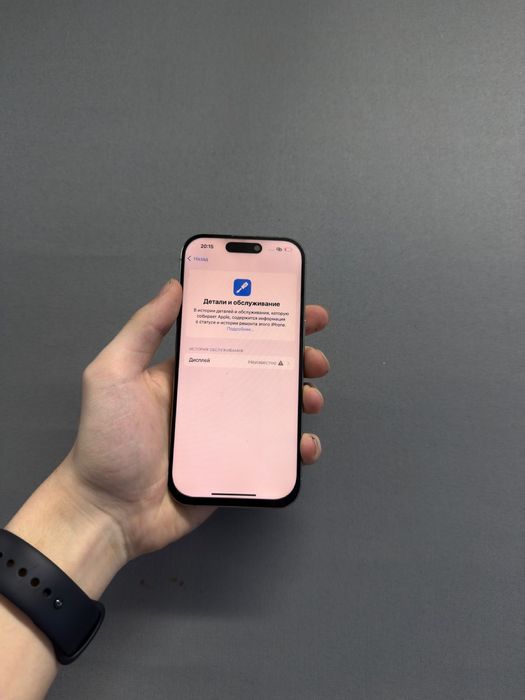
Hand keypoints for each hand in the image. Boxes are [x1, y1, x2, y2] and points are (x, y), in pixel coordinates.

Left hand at [56, 279, 329, 563]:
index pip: (235, 336)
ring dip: (303, 398)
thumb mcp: (114, 374)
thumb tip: (175, 285)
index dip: (268, 320)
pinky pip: (276, 451)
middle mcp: (211, 397)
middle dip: (298, 358)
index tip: (299, 309)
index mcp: (188, 371)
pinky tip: (304, 444)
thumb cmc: (108, 441)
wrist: (109, 512)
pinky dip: (298, 446)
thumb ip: (143, 329)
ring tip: (311, 399)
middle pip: (266, 369)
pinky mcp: (237, 466)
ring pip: (277, 408)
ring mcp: (228, 433)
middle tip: (315, 359)